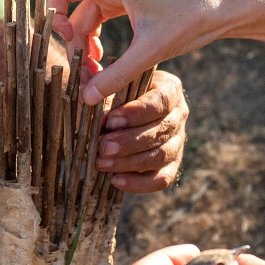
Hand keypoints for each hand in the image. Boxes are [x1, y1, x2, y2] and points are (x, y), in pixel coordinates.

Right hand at [47, 0, 229, 103]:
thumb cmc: (188, 20)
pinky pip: (100, 21)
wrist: (222, 9)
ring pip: (86, 20)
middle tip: (84, 75)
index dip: (53, 17)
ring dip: (86, 46)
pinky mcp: (129, 3)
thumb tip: (86, 98)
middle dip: (74, 43)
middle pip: (72, 11)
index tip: (67, 45)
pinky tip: (105, 63)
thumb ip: (115, 75)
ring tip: (95, 75)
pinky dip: (98, 42)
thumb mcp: (149, 52)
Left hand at [97, 70, 186, 191]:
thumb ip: (98, 82)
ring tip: (102, 163)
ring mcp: (176, 142)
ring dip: (129, 162)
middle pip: (160, 131)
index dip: (136, 113)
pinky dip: (138, 183)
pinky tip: (115, 180)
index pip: (160, 101)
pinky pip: (161, 179)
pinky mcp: (170, 165)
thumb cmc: (114, 92)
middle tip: (102, 147)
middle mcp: (178, 115)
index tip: (111, 120)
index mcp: (168, 89)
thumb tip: (86, 85)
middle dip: (129, 141)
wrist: (120, 114)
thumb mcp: (108, 81)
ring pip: (160, 156)